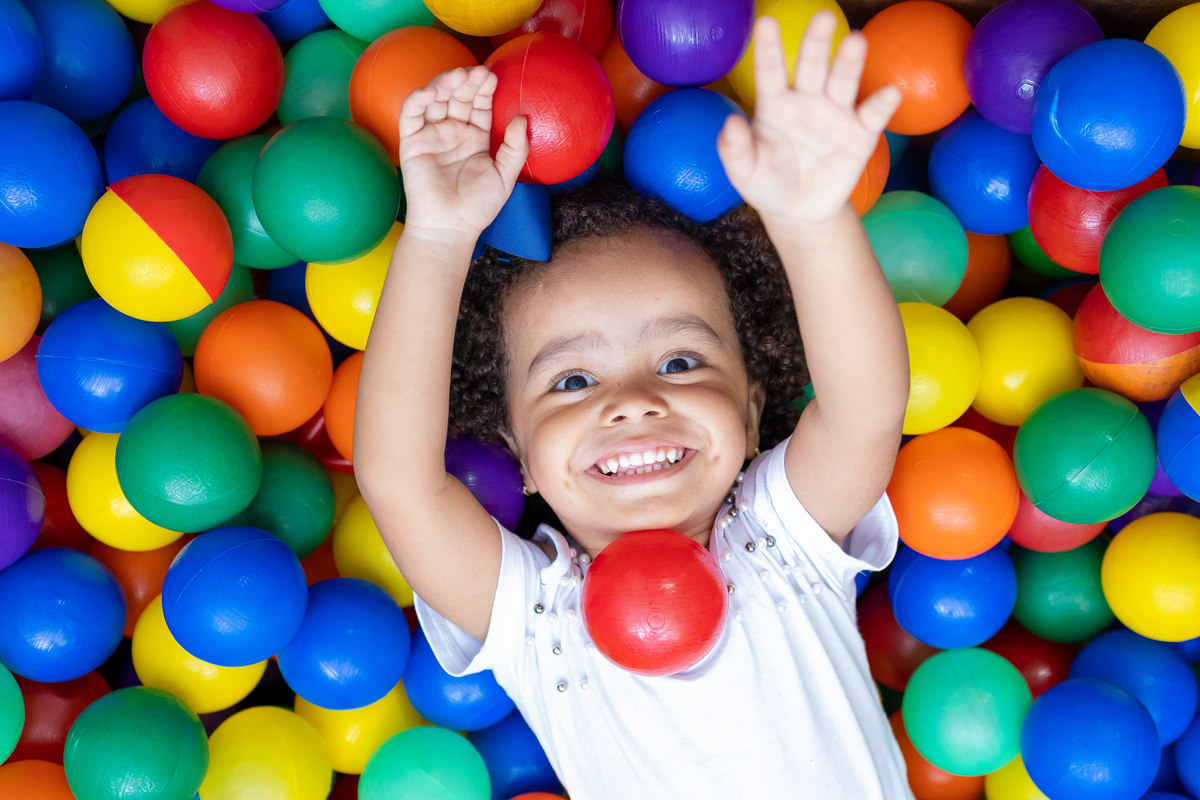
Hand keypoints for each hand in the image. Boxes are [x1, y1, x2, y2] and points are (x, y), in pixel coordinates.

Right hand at [398, 65, 529, 243]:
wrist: (450, 228)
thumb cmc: (478, 207)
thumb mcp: (505, 176)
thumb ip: (516, 148)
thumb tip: (522, 117)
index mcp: (475, 137)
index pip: (478, 104)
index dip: (483, 89)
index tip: (492, 77)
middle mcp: (452, 131)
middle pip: (458, 97)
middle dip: (467, 81)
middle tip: (478, 72)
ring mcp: (431, 134)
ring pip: (435, 99)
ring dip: (444, 83)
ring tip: (457, 76)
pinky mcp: (411, 142)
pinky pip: (411, 114)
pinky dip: (419, 98)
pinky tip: (432, 92)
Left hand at [716, 13, 900, 228]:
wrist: (799, 211)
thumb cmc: (767, 183)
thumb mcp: (745, 173)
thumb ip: (734, 150)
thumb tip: (730, 123)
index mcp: (775, 103)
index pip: (770, 71)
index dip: (768, 47)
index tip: (766, 22)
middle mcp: (807, 99)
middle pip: (812, 66)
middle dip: (817, 42)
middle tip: (823, 18)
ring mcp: (836, 113)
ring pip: (843, 81)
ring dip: (849, 63)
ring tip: (856, 41)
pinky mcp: (860, 133)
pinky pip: (872, 114)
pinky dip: (881, 104)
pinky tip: (888, 93)